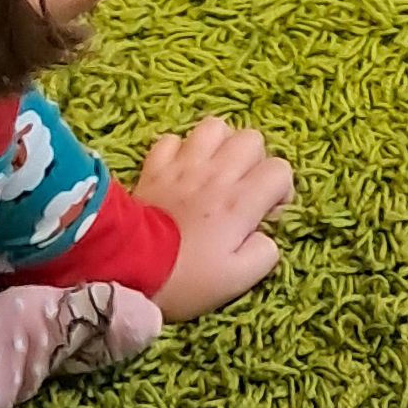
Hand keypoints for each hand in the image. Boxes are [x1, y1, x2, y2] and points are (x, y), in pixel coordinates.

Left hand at [135, 115, 292, 321]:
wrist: (126, 266)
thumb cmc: (186, 278)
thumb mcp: (237, 280)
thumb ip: (264, 253)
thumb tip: (267, 236)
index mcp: (242, 202)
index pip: (279, 170)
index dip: (281, 189)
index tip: (267, 213)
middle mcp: (217, 175)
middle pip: (251, 138)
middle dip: (254, 160)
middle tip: (243, 187)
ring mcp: (183, 166)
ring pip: (214, 128)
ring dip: (220, 145)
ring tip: (216, 169)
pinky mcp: (155, 167)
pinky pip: (172, 140)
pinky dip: (179, 151)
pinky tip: (180, 170)